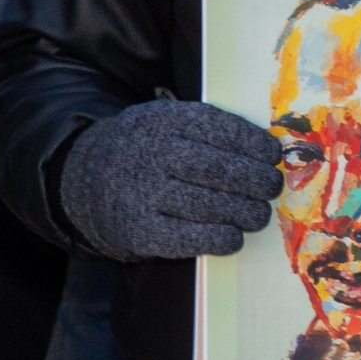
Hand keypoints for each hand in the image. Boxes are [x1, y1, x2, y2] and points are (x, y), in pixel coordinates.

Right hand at [62, 99, 284, 261]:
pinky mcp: (140, 230)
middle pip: (217, 169)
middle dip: (255, 180)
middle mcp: (151, 154)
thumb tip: (265, 149)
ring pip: (208, 205)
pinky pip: (190, 238)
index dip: (252, 143)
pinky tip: (233, 236)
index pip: (217, 128)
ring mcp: (143, 194)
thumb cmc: (143, 150)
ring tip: (258, 214)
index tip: (273, 154)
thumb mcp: (163, 122)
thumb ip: (204, 129)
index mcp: (162, 121)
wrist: (87, 180)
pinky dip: (219, 239)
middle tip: (272, 187)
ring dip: (244, 213)